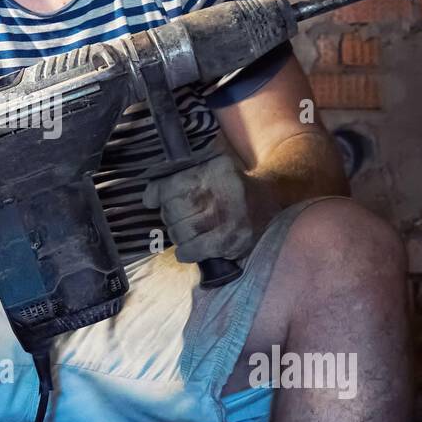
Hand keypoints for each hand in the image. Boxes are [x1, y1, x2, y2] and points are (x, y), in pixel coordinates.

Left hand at [141, 151, 272, 263]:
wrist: (272, 203)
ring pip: (179, 231)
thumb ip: (181, 178)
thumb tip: (149, 197)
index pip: (171, 185)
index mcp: (212, 171)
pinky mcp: (229, 239)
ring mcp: (224, 217)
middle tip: (180, 217)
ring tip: (190, 231)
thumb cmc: (233, 188)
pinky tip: (188, 250)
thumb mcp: (213, 170)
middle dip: (171, 216)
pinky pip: (192, 249)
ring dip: (178, 235)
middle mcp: (218, 192)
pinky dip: (185, 252)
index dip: (156, 194)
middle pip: (172, 211)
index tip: (152, 199)